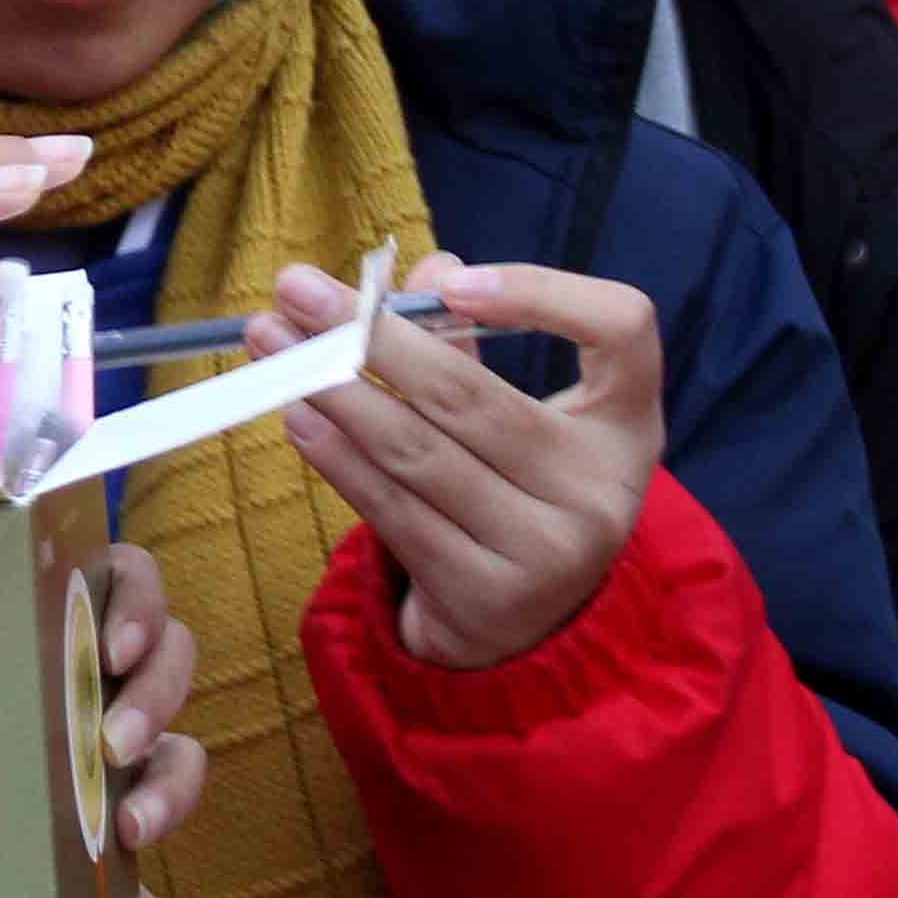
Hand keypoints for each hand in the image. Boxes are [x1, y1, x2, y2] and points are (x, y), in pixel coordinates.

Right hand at [89, 543, 243, 897]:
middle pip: (174, 699)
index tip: (128, 832)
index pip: (177, 773)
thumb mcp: (65, 865)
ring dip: (147, 664)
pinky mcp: (73, 583)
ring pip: (166, 638)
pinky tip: (103, 628)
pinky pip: (132, 573)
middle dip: (153, 725)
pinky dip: (136, 598)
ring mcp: (99, 635)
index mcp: (123, 763)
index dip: (170, 798)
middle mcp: (121, 697)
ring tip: (105, 677)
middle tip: (112, 754)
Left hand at [244, 253, 660, 670]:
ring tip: (271, 343)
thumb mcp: (528, 416)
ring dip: (333, 391)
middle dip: (372, 337)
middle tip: (297, 289)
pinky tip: (296, 414)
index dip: (544, 293)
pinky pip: (393, 510)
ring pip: (418, 453)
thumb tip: (423, 270)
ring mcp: (545, 551)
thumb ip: (473, 342)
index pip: (623, 330)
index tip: (455, 281)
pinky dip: (337, 457)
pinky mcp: (483, 596)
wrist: (526, 626)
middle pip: (474, 397)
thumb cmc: (520, 487)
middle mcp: (599, 489)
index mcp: (626, 423)